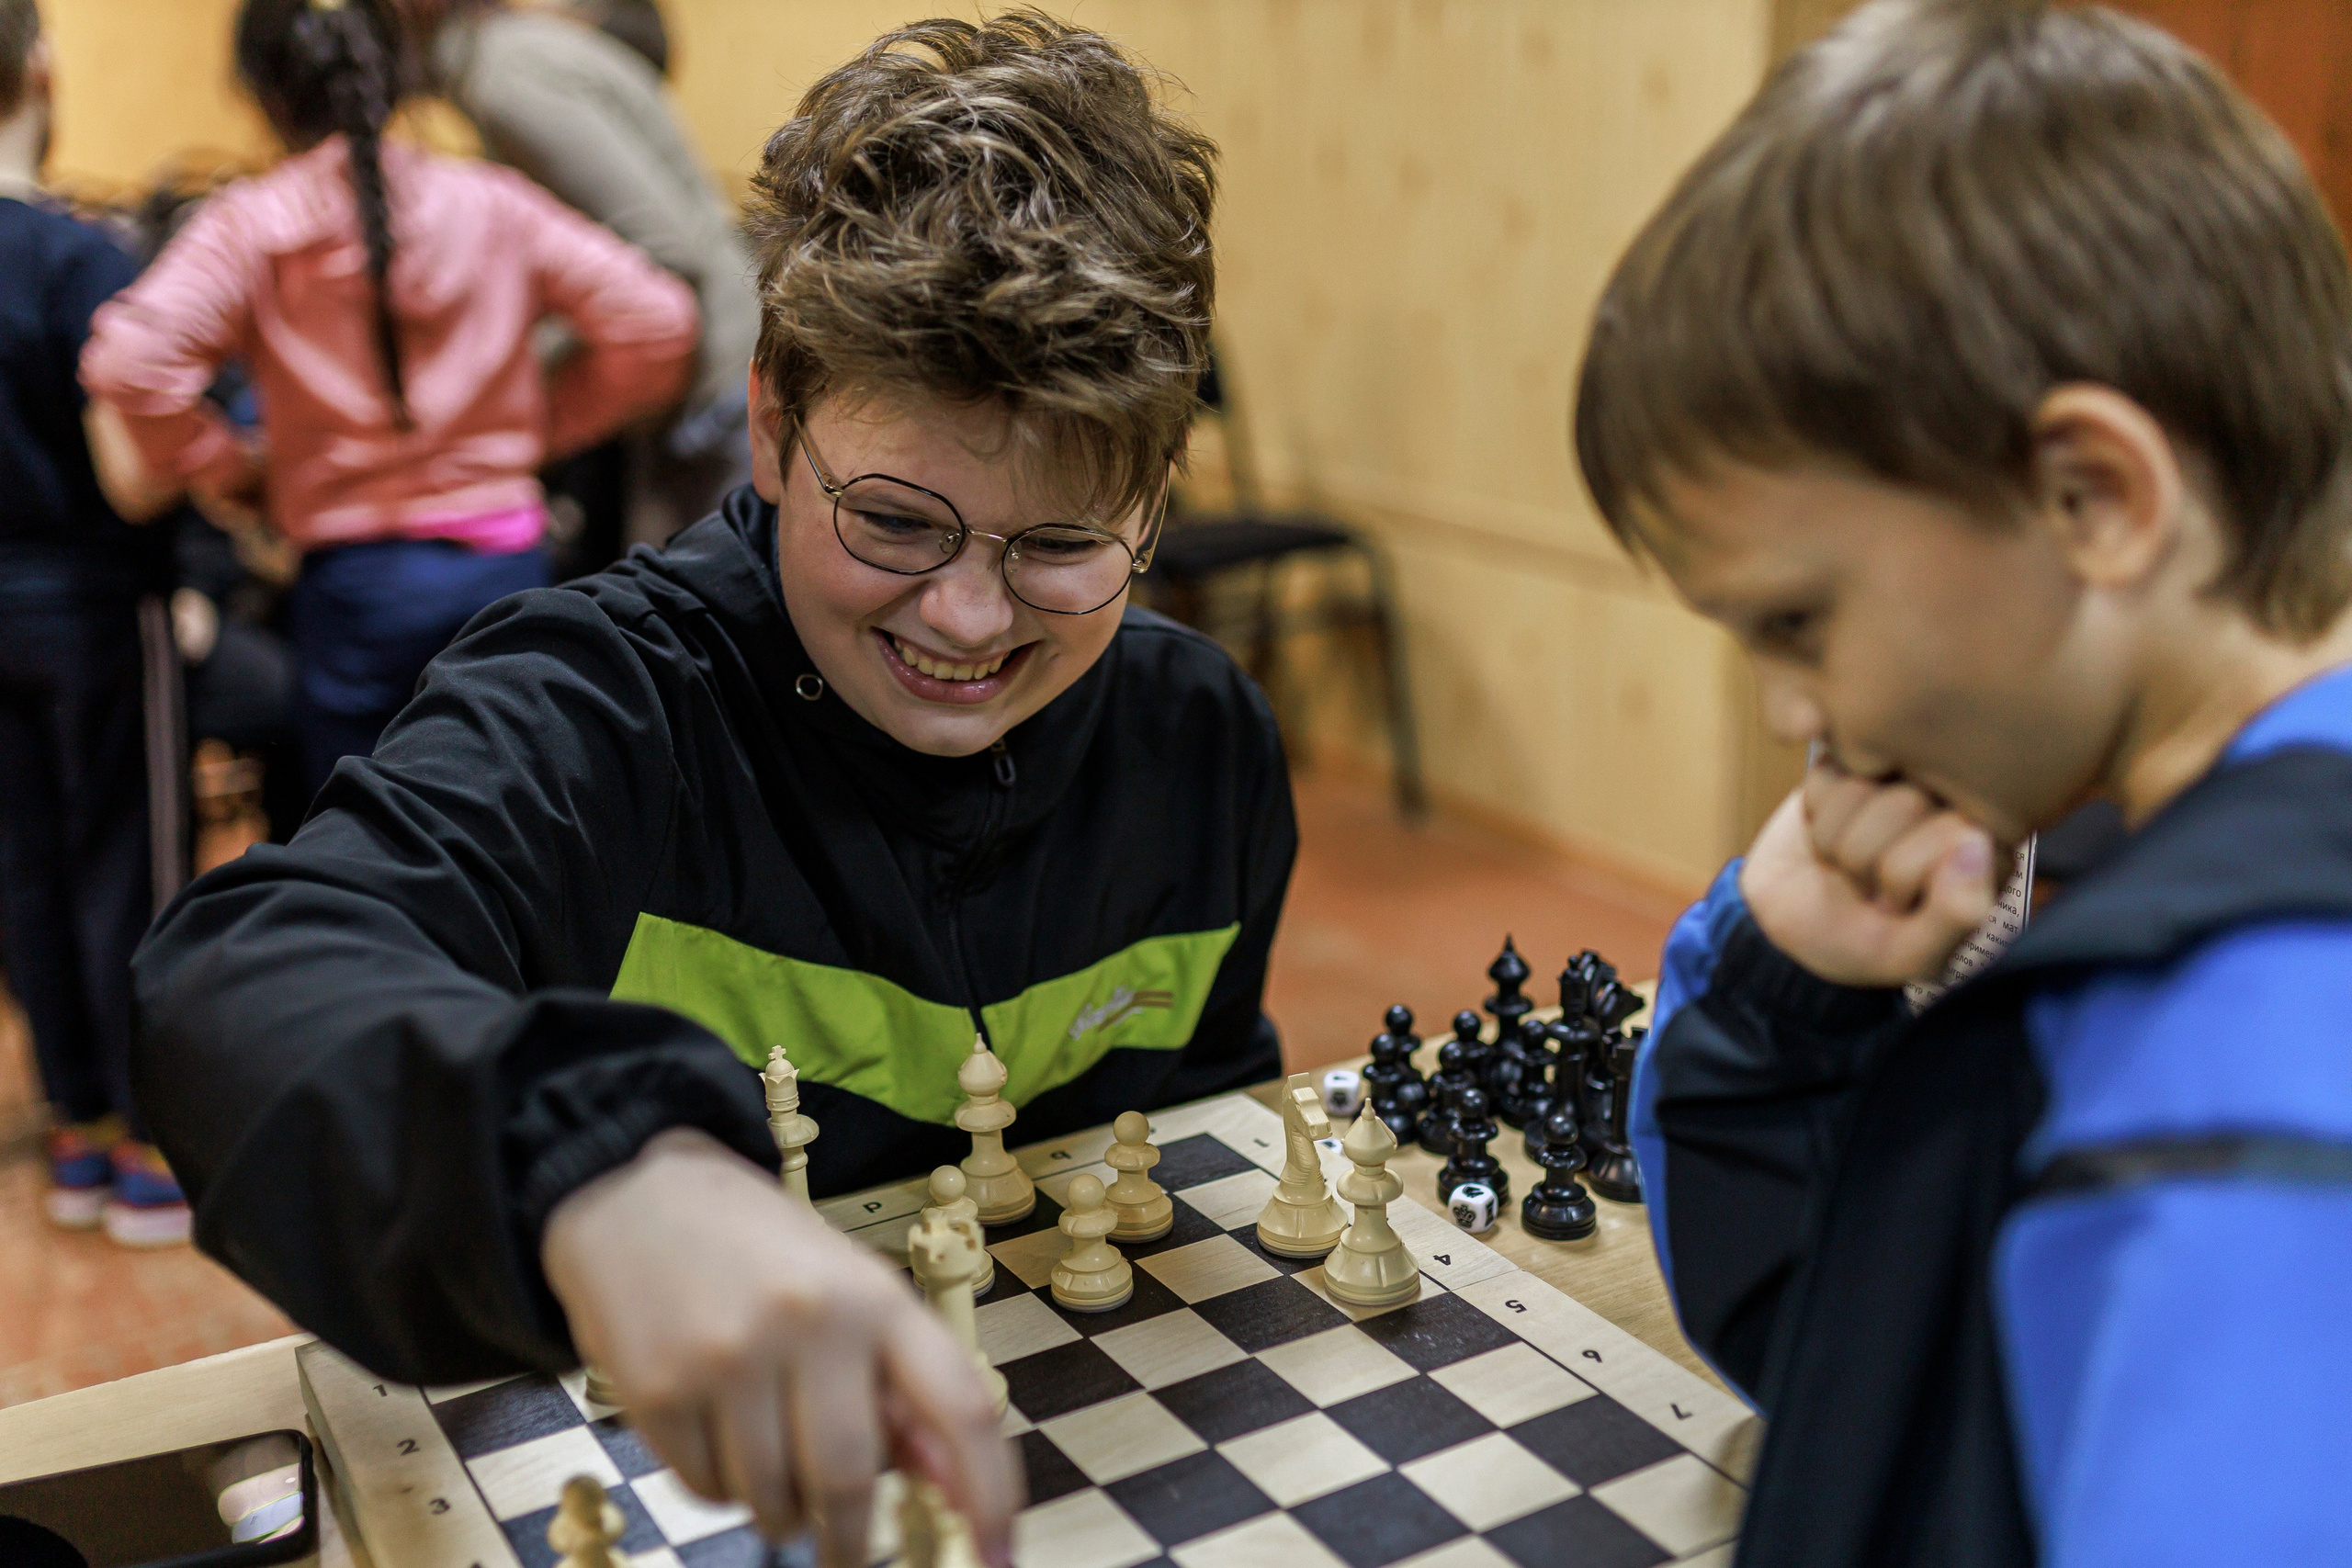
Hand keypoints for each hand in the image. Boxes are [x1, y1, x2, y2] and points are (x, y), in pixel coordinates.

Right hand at [541, 1129, 1019, 1567]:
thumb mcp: (848, 1289)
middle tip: (846, 1554)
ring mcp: (729, 1357)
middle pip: (848, 1481)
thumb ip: (898, 1383)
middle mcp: (810, 1322)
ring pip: (772, 1500)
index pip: (961, 1408)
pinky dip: (720, 1486)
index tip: (998, 1558)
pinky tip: (715, 1430)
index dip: (990, 1495)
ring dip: (779, 1509)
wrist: (636, 1193)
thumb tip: (951, 1485)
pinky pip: (707, 1490)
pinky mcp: (658, 1390)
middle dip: (850, 1541)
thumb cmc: (759, 1249)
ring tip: (765, 1453)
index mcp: (876, 1296)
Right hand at [1738, 762, 1998, 987]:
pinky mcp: (1854, 760)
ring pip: (1859, 786)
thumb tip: (1975, 843)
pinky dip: (1815, 811)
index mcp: (1985, 846)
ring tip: (1845, 864)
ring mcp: (1902, 775)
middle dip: (1865, 857)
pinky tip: (1827, 830)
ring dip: (1835, 838)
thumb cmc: (1859, 943)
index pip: (1952, 834)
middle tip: (1867, 885)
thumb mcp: (1909, 954)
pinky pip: (1825, 773)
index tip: (1900, 905)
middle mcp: (1951, 801)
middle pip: (1904, 804)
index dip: (1907, 876)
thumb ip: (1956, 915)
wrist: (1789, 925)